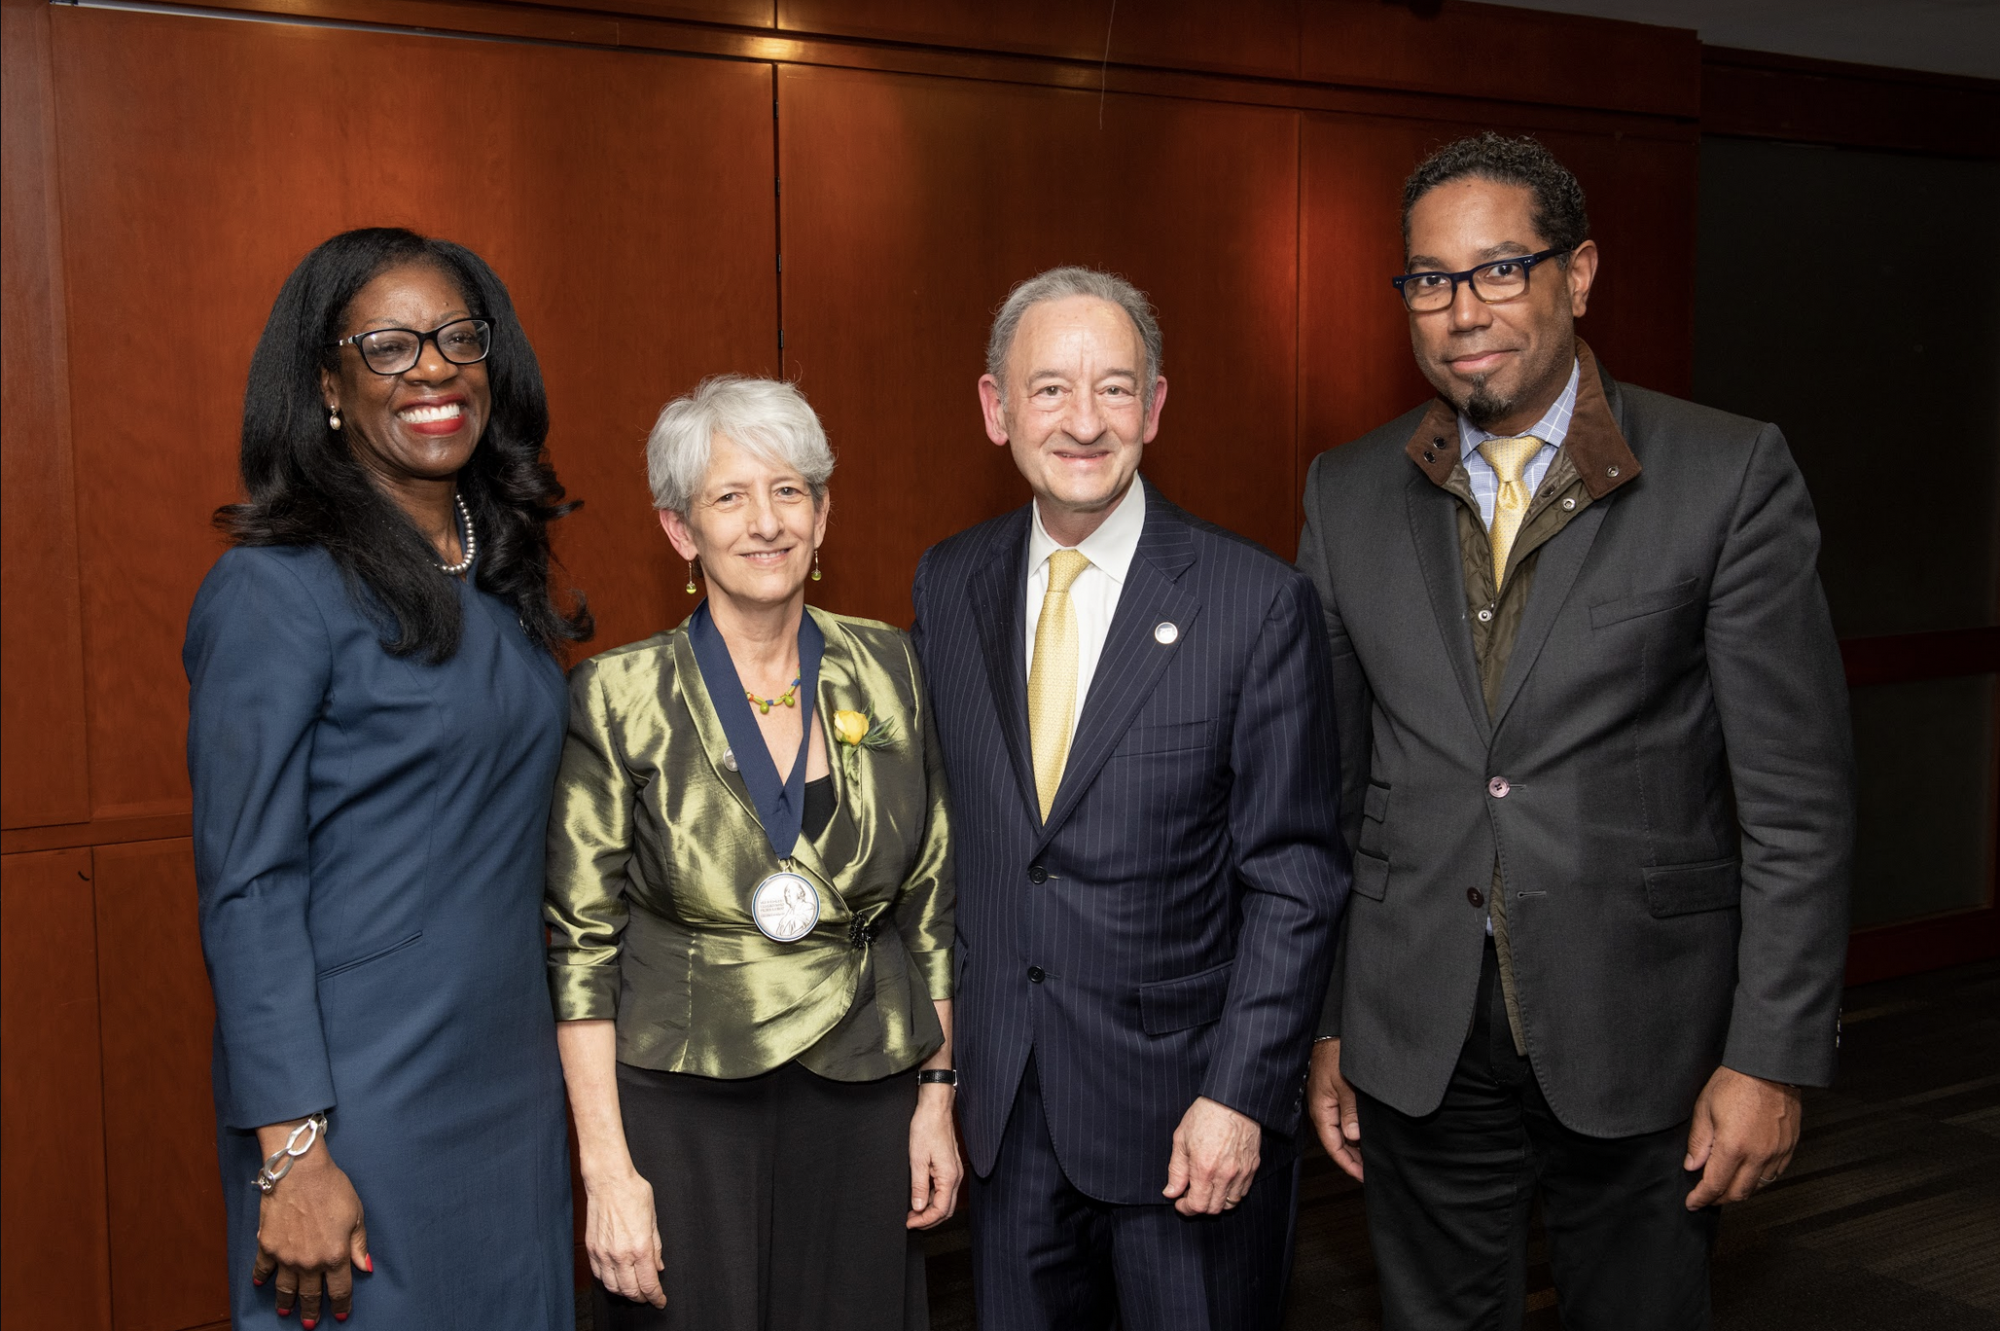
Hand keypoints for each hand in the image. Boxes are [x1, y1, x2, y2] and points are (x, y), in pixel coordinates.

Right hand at [251, 1144, 369, 1326]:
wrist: (299, 1172)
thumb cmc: (332, 1188)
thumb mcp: (356, 1215)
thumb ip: (358, 1244)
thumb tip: (365, 1268)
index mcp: (335, 1255)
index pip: (339, 1289)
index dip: (340, 1305)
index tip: (340, 1315)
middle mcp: (310, 1262)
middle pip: (310, 1295)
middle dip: (311, 1312)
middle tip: (310, 1324)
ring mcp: (286, 1257)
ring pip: (286, 1289)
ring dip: (287, 1303)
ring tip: (287, 1312)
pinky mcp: (267, 1246)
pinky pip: (263, 1269)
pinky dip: (261, 1279)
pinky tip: (261, 1285)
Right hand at [582, 1166, 665, 1306]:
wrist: (608, 1181)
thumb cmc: (633, 1193)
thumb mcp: (653, 1218)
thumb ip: (656, 1246)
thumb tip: (658, 1267)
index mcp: (640, 1247)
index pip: (649, 1284)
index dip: (656, 1297)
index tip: (660, 1301)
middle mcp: (620, 1254)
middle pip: (630, 1291)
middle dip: (642, 1298)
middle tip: (649, 1296)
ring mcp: (603, 1253)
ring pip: (613, 1287)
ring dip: (625, 1293)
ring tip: (633, 1290)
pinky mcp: (591, 1249)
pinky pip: (599, 1275)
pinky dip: (609, 1282)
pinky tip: (616, 1278)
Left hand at [906, 1083, 962, 1228]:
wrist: (935, 1109)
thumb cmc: (927, 1129)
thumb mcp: (917, 1159)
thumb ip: (918, 1186)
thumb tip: (918, 1207)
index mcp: (949, 1176)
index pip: (940, 1210)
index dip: (924, 1220)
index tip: (909, 1223)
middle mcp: (955, 1176)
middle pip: (946, 1209)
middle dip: (929, 1220)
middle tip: (911, 1222)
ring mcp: (954, 1171)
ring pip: (945, 1200)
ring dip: (930, 1210)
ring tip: (912, 1212)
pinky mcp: (950, 1166)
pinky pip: (944, 1189)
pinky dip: (933, 1198)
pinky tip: (920, 1197)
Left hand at [1162, 1097, 1261, 1216]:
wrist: (1233, 1100)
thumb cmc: (1204, 1116)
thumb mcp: (1181, 1139)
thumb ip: (1176, 1170)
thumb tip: (1170, 1193)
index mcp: (1204, 1169)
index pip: (1197, 1205)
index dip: (1185, 1208)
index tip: (1179, 1202)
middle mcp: (1225, 1175)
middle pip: (1213, 1209)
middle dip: (1199, 1207)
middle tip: (1190, 1195)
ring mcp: (1242, 1172)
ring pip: (1230, 1204)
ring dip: (1216, 1202)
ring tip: (1207, 1189)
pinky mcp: (1253, 1167)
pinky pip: (1243, 1192)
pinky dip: (1231, 1193)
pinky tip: (1222, 1181)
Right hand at [1306, 1038, 1362, 1181]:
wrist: (1330, 1032)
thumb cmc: (1334, 1054)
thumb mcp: (1346, 1085)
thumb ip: (1350, 1111)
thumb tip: (1354, 1137)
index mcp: (1321, 1110)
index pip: (1333, 1146)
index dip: (1348, 1164)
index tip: (1364, 1176)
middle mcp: (1322, 1109)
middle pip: (1336, 1142)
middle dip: (1352, 1158)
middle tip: (1371, 1170)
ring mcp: (1326, 1101)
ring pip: (1339, 1131)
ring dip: (1354, 1144)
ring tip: (1371, 1156)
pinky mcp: (1333, 1093)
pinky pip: (1341, 1118)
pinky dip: (1353, 1129)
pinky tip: (1364, 1132)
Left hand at [1683, 1066, 1802, 1209]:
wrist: (1769, 1068)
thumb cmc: (1735, 1082)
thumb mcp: (1704, 1108)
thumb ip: (1698, 1141)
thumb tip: (1692, 1165)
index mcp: (1733, 1147)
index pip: (1715, 1185)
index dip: (1701, 1198)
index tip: (1693, 1203)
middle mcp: (1758, 1155)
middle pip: (1739, 1192)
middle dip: (1720, 1199)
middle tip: (1707, 1197)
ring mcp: (1777, 1153)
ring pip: (1759, 1186)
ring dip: (1741, 1190)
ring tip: (1726, 1185)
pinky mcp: (1789, 1147)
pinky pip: (1775, 1174)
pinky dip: (1759, 1179)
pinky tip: (1748, 1173)